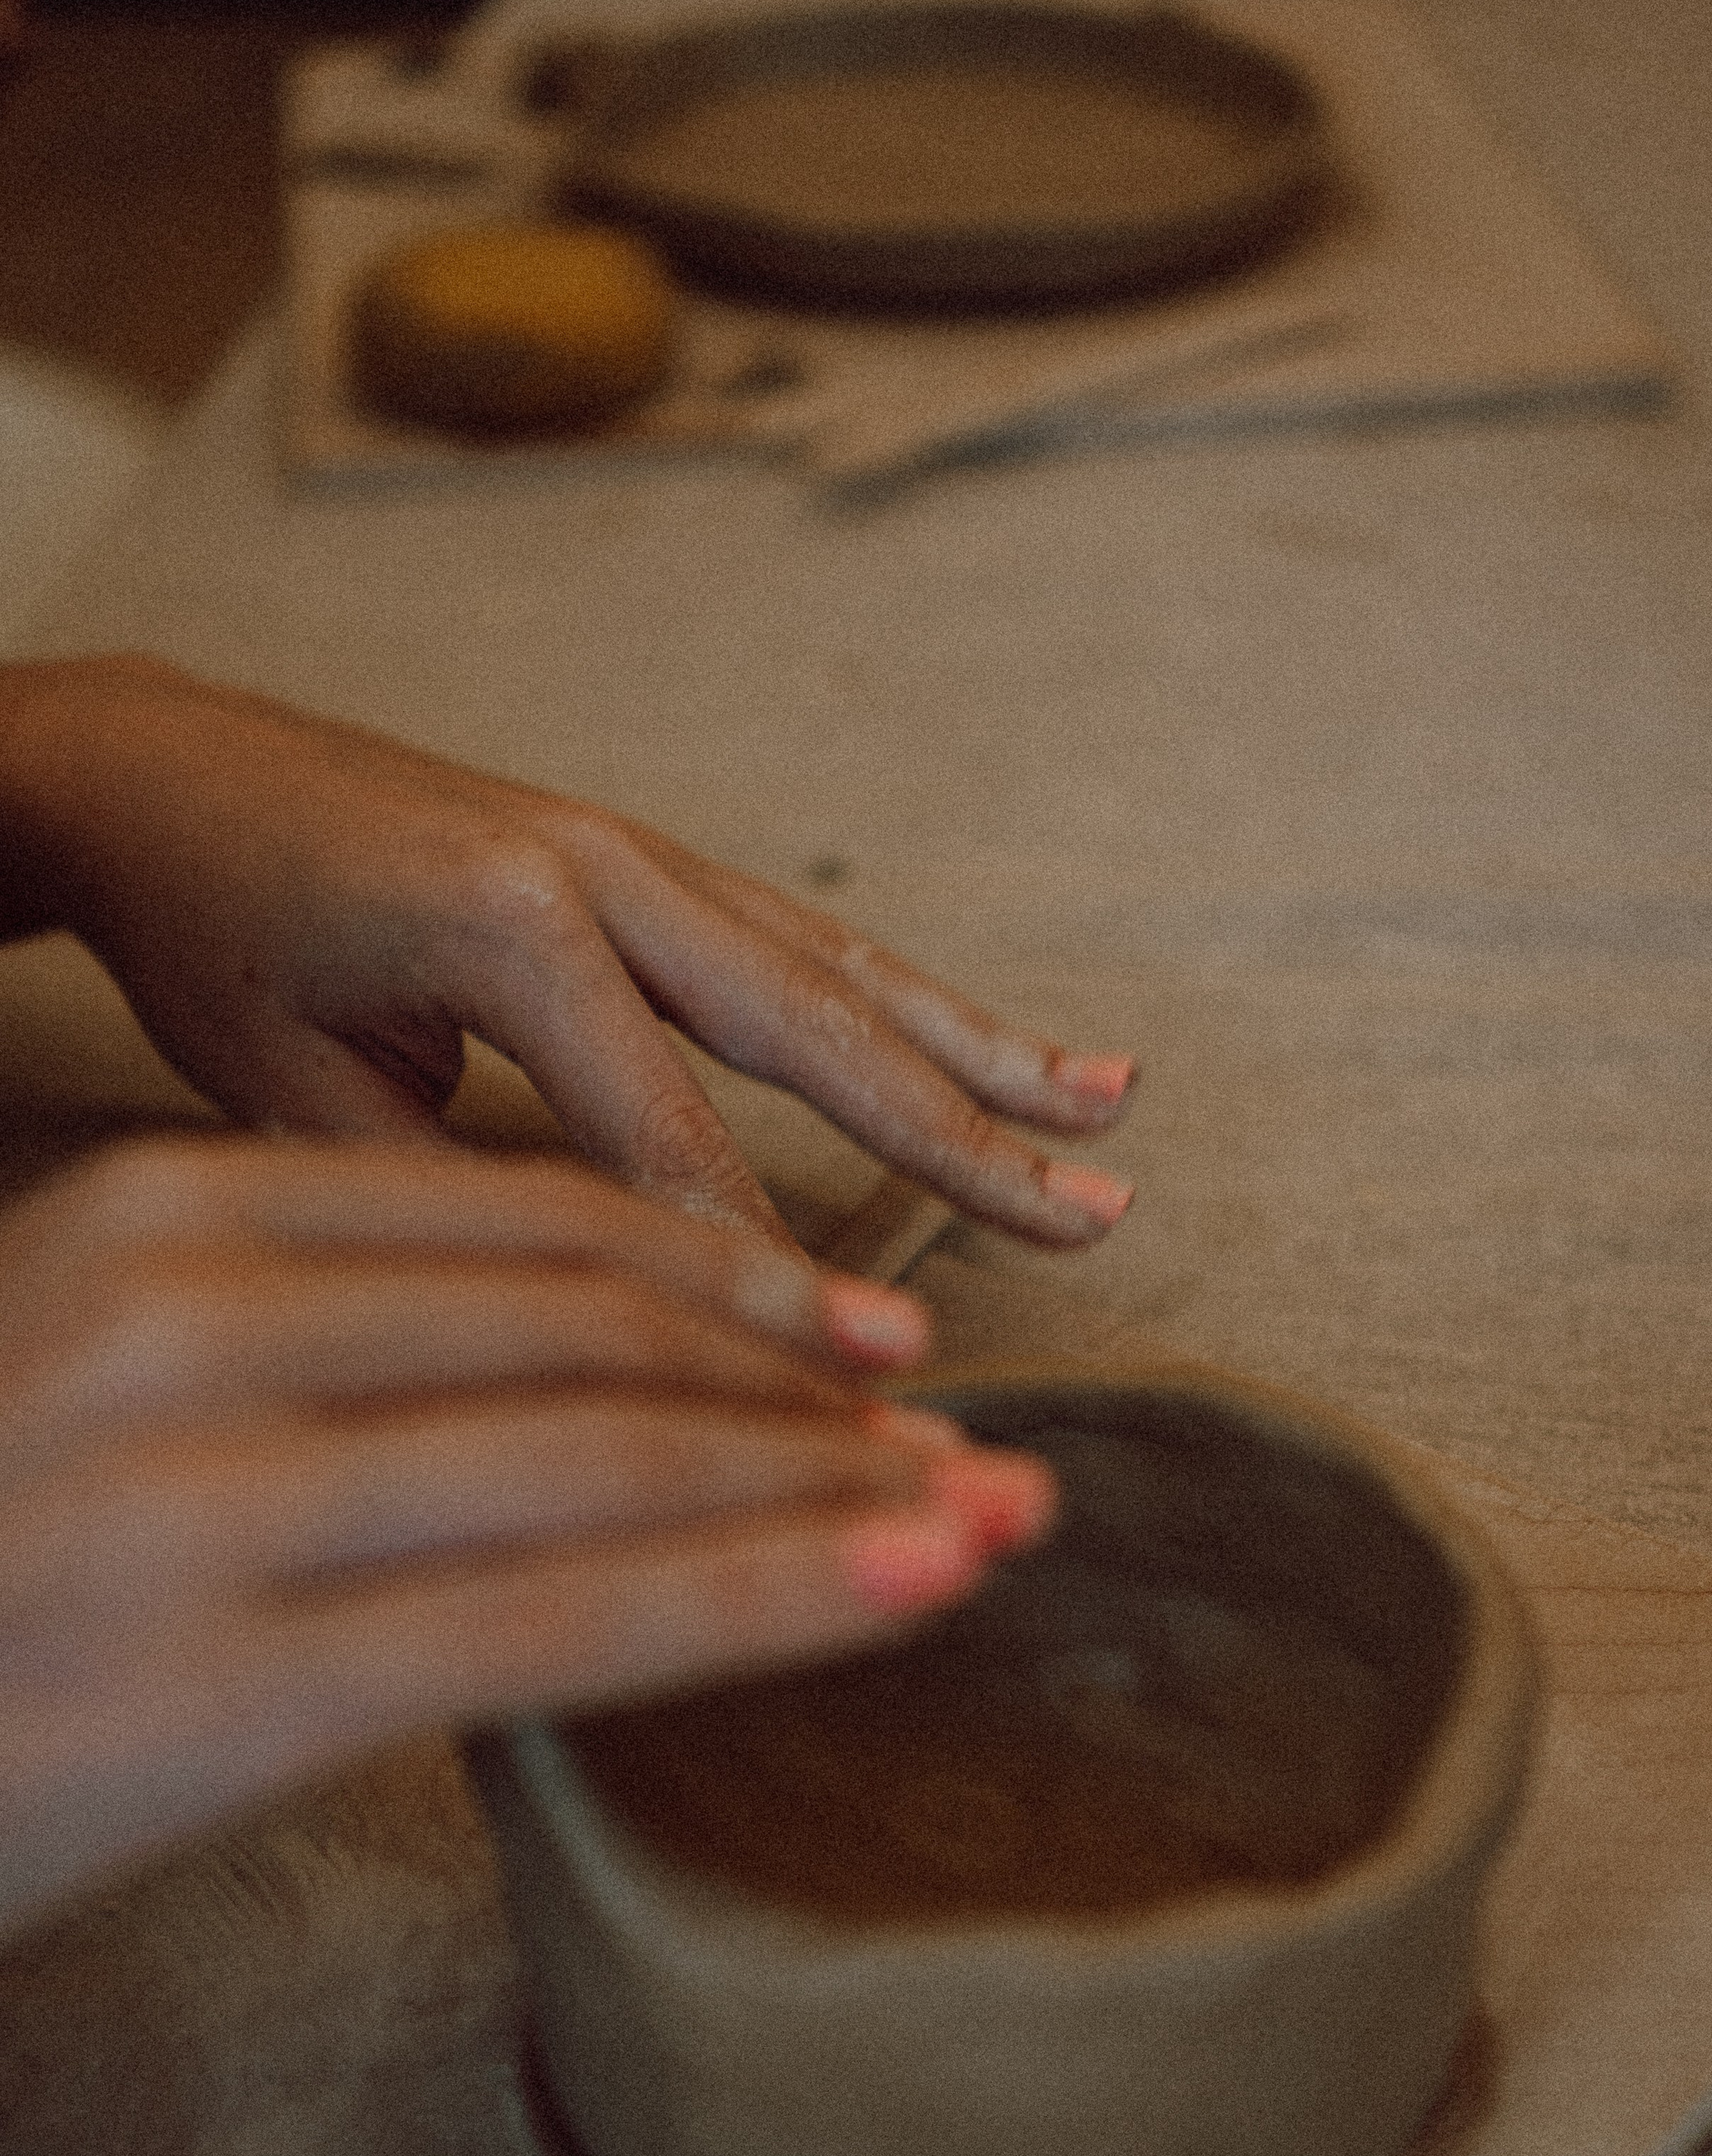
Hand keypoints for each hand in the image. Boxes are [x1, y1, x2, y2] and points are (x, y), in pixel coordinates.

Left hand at [0, 655, 1136, 1244]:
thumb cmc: (212, 927)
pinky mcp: (634, 858)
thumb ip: (454, 1191)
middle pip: (818, 1029)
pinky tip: (985, 1039)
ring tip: (1105, 1104)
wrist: (162, 766)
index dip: (767, 1284)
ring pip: (839, 966)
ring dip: (979, 1043)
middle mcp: (597, 868)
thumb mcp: (289, 1088)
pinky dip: (905, 995)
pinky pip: (798, 937)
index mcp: (506, 927)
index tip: (857, 1389)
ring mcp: (628, 850)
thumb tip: (607, 1306)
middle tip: (1093, 1215)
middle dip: (964, 1136)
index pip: (670, 1149)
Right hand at [0, 1134, 1053, 1937]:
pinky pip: (562, 1623)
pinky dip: (765, 1594)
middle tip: (964, 1423)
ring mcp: (209, 1502)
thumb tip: (535, 1361)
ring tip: (988, 1510)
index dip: (729, 1274)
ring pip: (610, 1463)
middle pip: (593, 1333)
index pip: (523, 1231)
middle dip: (813, 1386)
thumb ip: (291, 1335)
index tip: (865, 1334)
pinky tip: (912, 1580)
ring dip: (830, 1485)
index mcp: (162, 1219)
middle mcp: (190, 1324)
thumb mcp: (98, 1373)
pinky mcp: (233, 1685)